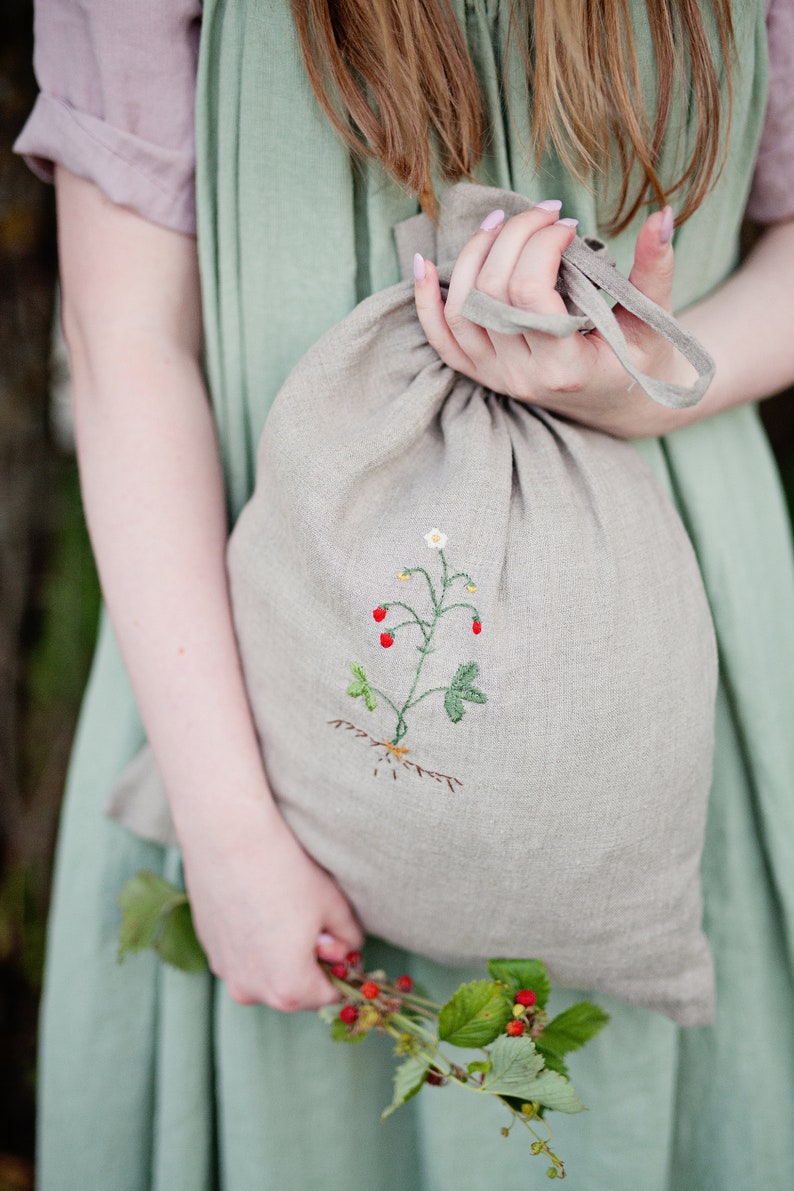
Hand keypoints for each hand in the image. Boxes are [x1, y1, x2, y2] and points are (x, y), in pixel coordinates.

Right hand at [178, 791, 362, 1011]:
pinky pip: (242, 956)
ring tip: (283, 907)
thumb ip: (349, 938)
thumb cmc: (286, 871)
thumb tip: (348, 948)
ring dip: (280, 953)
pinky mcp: (208, 948)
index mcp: (288, 989)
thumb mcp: (333, 905)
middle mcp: (252, 991)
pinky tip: (258, 902)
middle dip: (310, 962)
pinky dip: (255, 940)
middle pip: (295, 988)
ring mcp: (225, 971)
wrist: (228, 835)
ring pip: (267, 973)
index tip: (341, 940)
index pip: (329, 994)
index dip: (342, 969)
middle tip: (313, 918)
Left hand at [414, 200, 697, 438]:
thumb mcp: (657, 319)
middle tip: (542, 215)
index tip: (568, 226)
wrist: (622, 403)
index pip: (530, 295)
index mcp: (567, 369)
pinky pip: (441, 339)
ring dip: (473, 257)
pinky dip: (425, 302)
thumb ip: (656, 269)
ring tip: (500, 224)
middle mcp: (524, 378)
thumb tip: (662, 214)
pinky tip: (423, 263)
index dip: (542, 247)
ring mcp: (497, 378)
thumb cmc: (642, 359)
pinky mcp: (482, 374)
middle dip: (514, 238)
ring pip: (463, 311)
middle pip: (493, 294)